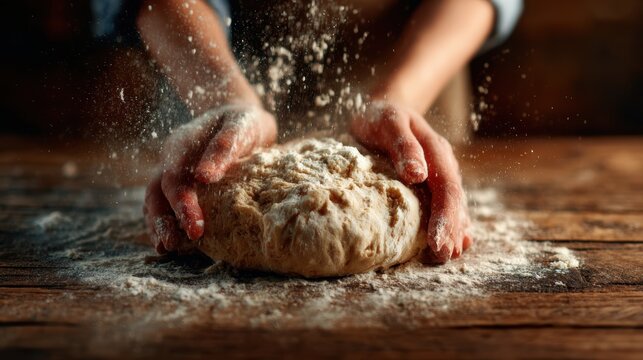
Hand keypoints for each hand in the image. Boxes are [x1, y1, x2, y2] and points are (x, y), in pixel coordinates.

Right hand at [143, 104, 276, 252]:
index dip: (182, 205)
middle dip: (162, 220)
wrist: (240, 117)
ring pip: (154, 200)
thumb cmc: (244, 122)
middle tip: (173, 245)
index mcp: (182, 145)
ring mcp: (173, 172)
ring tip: (165, 248)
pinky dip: (165, 222)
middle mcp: (172, 160)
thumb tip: (204, 178)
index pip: (175, 179)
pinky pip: (165, 204)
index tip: (196, 229)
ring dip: (157, 224)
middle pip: (156, 193)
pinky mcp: (181, 185)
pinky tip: (173, 242)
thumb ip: (223, 147)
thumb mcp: (240, 126)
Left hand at [350, 100, 471, 262]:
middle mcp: (443, 164)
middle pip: (453, 200)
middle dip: (451, 230)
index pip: (446, 187)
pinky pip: (445, 204)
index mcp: (436, 150)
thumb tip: (418, 174)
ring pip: (453, 205)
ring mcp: (439, 174)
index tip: (438, 242)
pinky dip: (451, 224)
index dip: (445, 216)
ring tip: (448, 256)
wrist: (382, 108)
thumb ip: (403, 146)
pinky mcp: (431, 182)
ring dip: (453, 231)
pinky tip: (452, 242)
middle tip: (444, 256)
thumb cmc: (380, 117)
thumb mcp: (389, 122)